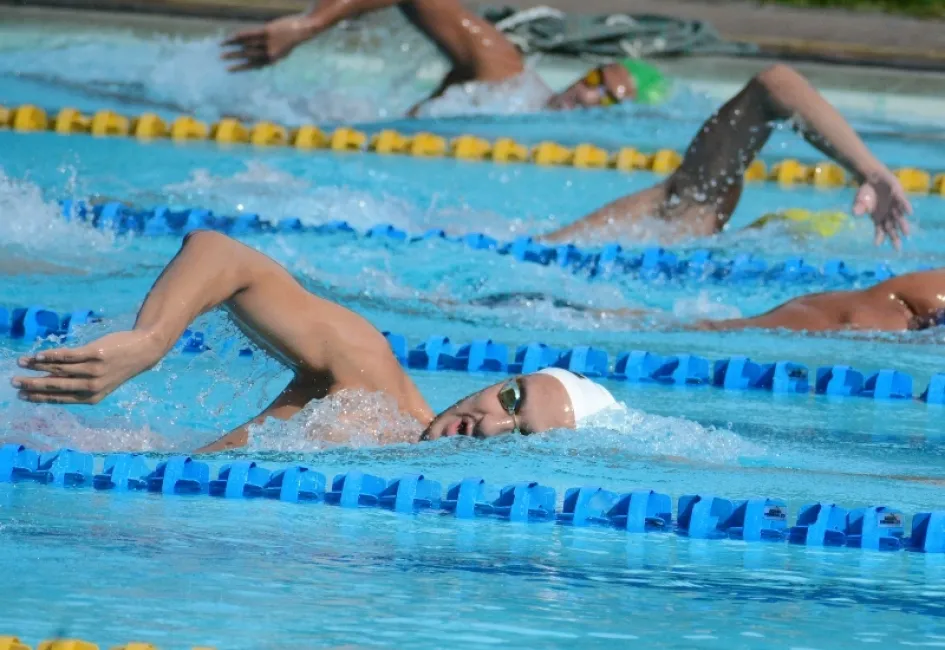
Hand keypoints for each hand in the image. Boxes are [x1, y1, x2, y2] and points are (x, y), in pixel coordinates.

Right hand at [12, 330, 163, 404]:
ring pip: (59, 369)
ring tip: (21, 363)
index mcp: (92, 397)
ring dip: (37, 366)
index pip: (60, 398)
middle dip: (32, 384)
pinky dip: (52, 356)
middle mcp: (92, 386)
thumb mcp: (102, 381)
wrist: (143, 350)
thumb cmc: (119, 366)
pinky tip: (38, 356)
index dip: (39, 397)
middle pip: (56, 385)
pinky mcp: (95, 354)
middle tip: (13, 382)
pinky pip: (69, 356)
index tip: (22, 396)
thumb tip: (51, 382)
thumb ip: (80, 384)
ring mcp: (94, 370)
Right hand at [221, 14, 316, 71]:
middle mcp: (269, 53)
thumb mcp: (282, 52)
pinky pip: (250, 34)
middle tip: (220, 59)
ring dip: (232, 45)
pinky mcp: (267, 31)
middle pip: (247, 56)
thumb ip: (271, 58)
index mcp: (272, 60)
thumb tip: (258, 65)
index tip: (228, 70)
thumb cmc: (292, 40)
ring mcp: (268, 42)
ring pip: (246, 45)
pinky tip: (231, 36)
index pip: (252, 65)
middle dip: (233, 57)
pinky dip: (239, 35)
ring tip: (221, 46)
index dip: (239, 68)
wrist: (303, 29)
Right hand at [853, 169, 911, 249]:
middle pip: (892, 227)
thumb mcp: (859, 201)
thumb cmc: (866, 192)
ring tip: (906, 234)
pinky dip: (905, 207)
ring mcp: (894, 206)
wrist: (874, 178)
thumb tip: (855, 213)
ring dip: (902, 225)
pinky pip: (902, 202)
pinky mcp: (898, 196)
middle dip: (895, 237)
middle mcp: (888, 214)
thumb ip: (858, 207)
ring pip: (899, 218)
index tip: (877, 245)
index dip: (879, 237)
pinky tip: (909, 212)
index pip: (880, 230)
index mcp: (878, 218)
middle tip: (898, 248)